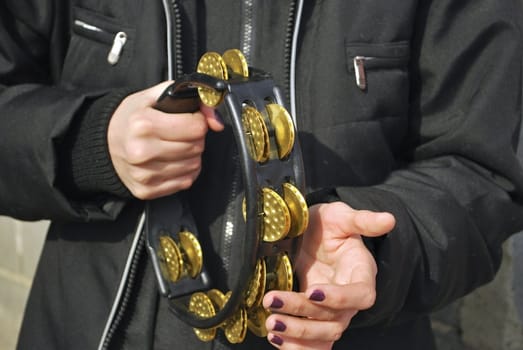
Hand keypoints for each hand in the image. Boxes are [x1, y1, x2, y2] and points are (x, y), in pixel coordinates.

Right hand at [107, 81, 223, 198]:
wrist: (103, 144)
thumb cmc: (131, 118)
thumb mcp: (156, 97)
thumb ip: (192, 100)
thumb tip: (217, 122)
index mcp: (143, 125)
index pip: (196, 127)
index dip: (198, 121)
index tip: (189, 119)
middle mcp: (142, 152)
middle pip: (196, 147)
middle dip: (195, 138)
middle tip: (180, 133)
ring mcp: (144, 174)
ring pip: (194, 165)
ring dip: (191, 155)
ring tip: (174, 146)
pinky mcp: (147, 190)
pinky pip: (185, 182)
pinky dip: (184, 171)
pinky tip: (171, 161)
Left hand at [262, 202, 394, 348]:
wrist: (312, 233)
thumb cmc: (329, 224)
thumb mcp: (341, 216)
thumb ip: (363, 220)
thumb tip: (389, 219)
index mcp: (361, 274)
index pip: (360, 295)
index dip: (340, 298)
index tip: (312, 291)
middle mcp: (348, 298)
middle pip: (335, 320)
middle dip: (304, 317)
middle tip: (273, 302)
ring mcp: (332, 311)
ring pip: (323, 335)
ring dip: (297, 335)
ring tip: (271, 324)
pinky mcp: (315, 317)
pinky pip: (312, 342)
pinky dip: (295, 346)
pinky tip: (274, 337)